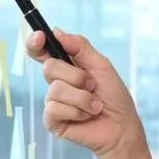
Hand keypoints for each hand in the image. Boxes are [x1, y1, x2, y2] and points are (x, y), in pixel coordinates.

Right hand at [29, 29, 146, 158]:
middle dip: (76, 76)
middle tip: (92, 85)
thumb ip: (80, 47)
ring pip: (55, 90)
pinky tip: (86, 116)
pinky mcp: (53, 121)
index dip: (36, 43)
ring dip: (82, 98)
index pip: (42, 52)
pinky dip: (77, 111)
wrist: (122, 127)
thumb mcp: (101, 65)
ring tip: (94, 105)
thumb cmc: (114, 97)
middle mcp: (56, 83)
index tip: (40, 37)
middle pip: (49, 67)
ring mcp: (53, 102)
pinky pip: (54, 109)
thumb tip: (56, 31)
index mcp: (66, 67)